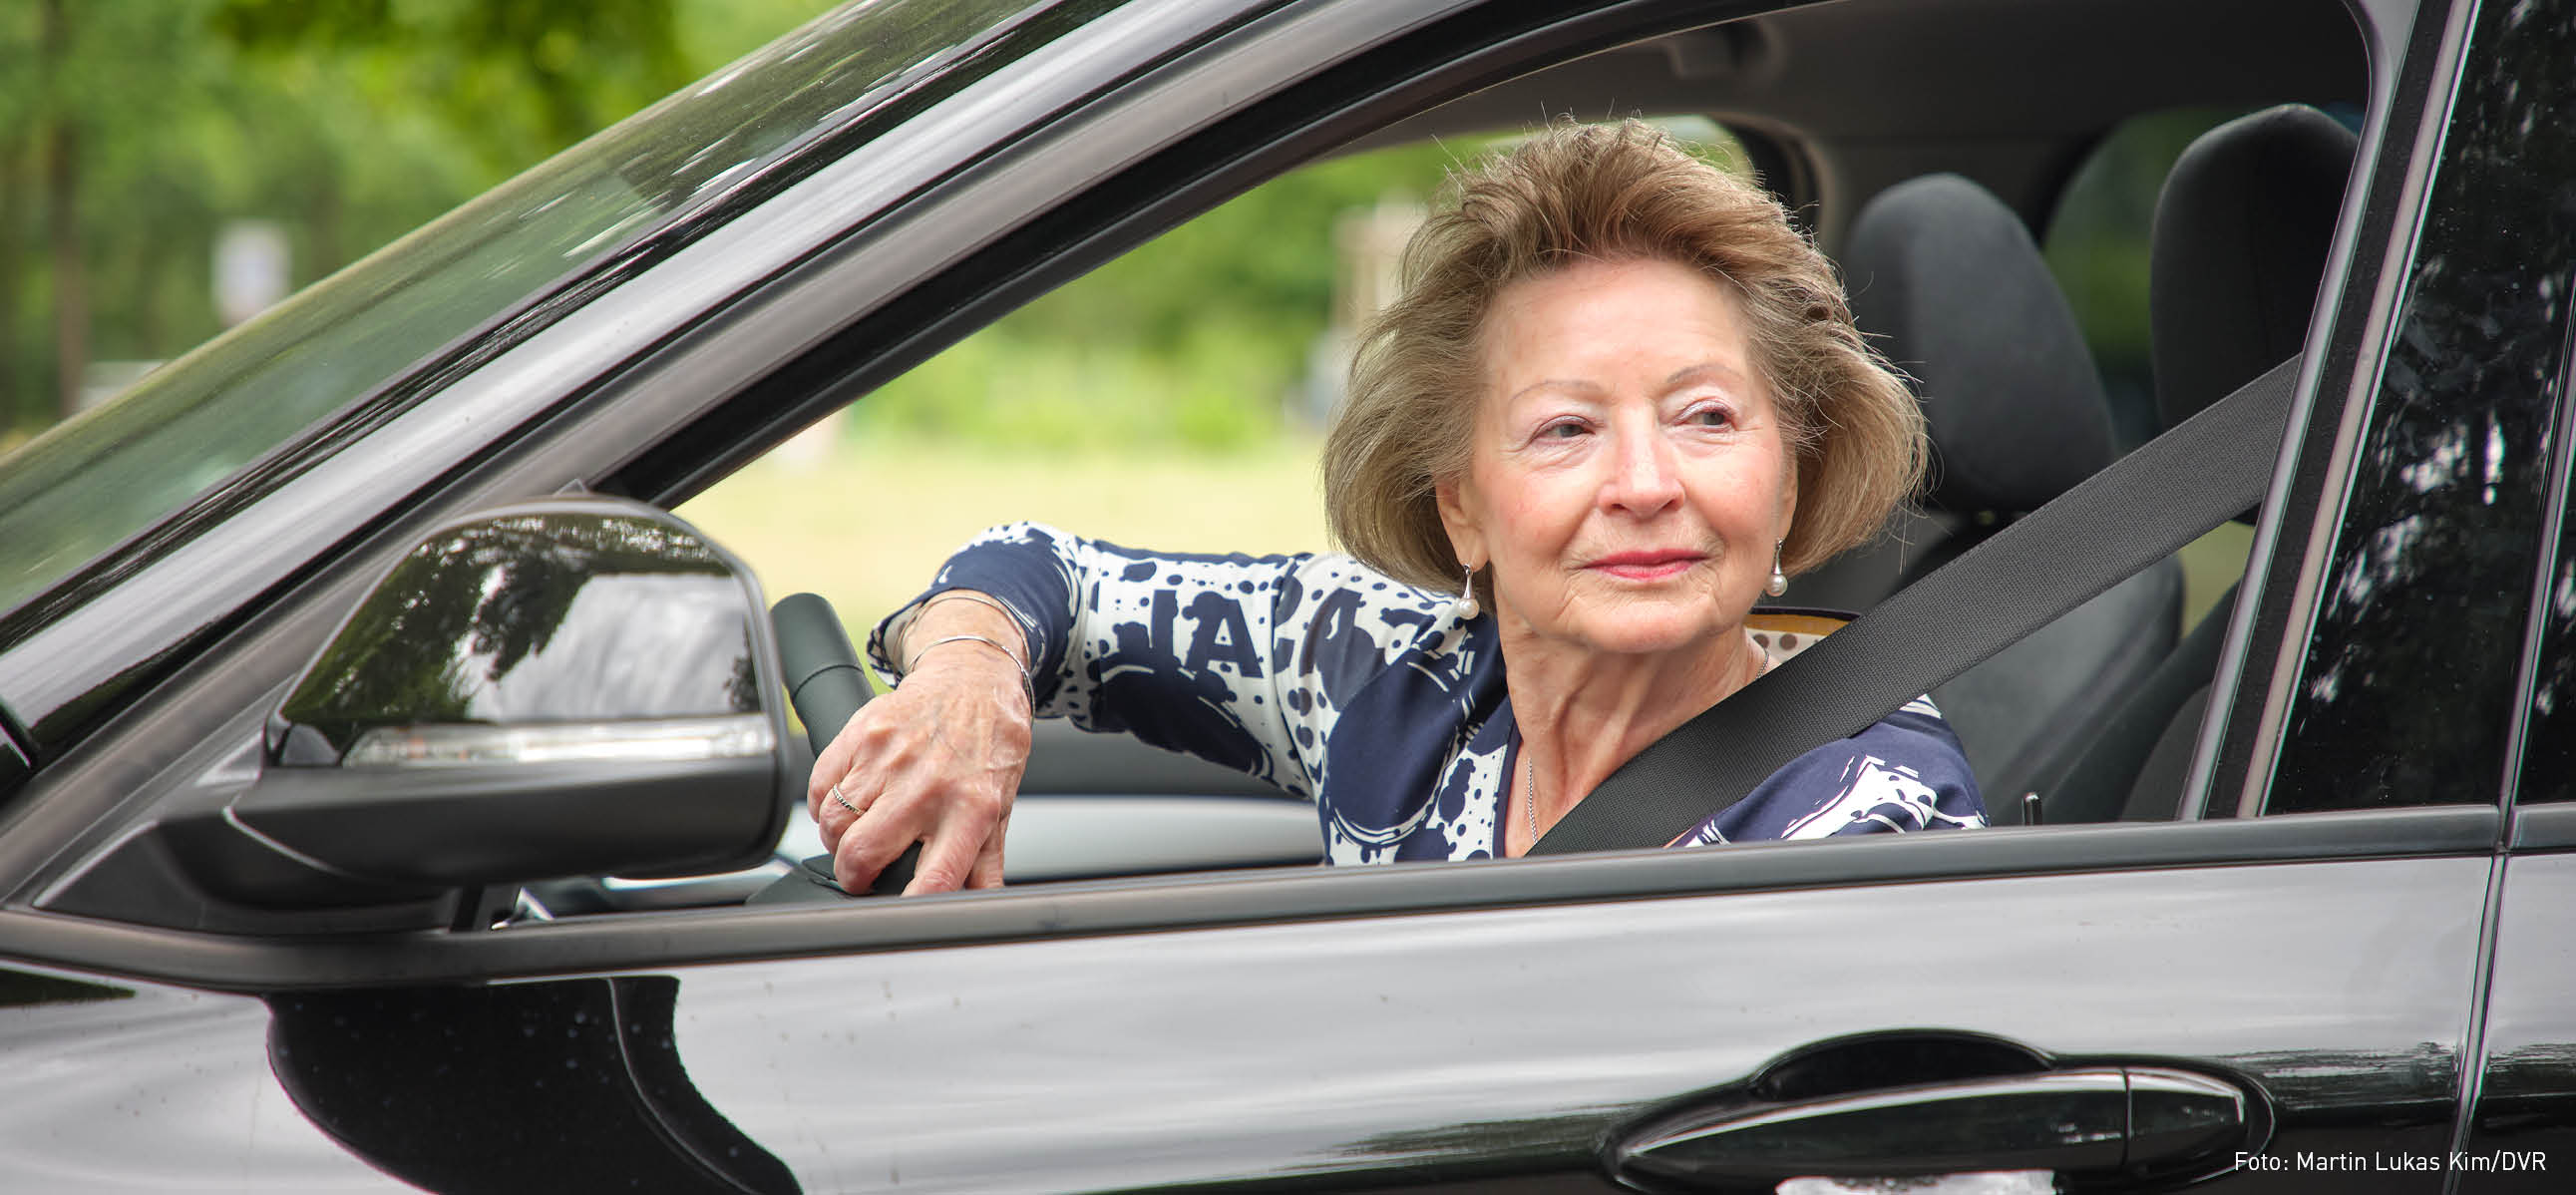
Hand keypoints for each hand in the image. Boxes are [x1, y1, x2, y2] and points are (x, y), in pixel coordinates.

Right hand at [808, 648, 1031, 894]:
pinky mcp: (861, 734)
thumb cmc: (988, 748)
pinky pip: (818, 788)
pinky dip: (823, 804)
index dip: (910, 908)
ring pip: (833, 824)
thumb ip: (984, 866)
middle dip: (854, 877)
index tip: (897, 916)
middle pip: (862, 854)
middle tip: (864, 873)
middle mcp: (929, 784)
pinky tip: (848, 802)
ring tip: (859, 833)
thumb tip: (977, 907)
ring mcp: (890, 758)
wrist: (973, 681)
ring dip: (837, 840)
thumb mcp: (998, 810)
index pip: (935, 878)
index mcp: (970, 810)